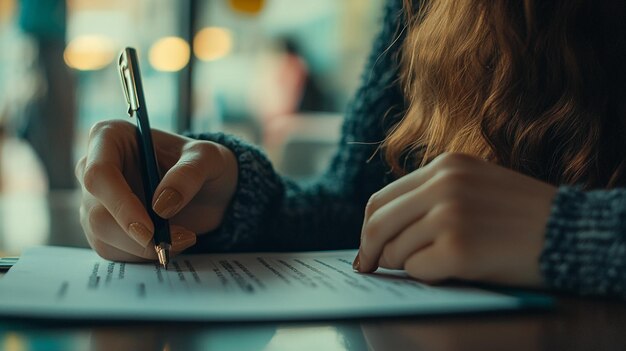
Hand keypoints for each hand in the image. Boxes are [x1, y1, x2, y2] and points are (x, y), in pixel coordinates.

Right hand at [76, 120, 237, 261]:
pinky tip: (169, 243)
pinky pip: (112, 251)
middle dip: (136, 235)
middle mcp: (93, 167)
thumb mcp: (209, 158)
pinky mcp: (102, 228)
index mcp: (110, 137)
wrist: (208, 190)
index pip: (98, 174)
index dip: (120, 204)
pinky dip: (142, 255)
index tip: (149, 228)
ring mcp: (94, 201)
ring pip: (102, 235)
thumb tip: (162, 205)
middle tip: (176, 241)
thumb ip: (189, 174)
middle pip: (96, 212)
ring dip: (143, 248)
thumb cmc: (203, 164)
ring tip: (183, 238)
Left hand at [356, 153, 556, 286]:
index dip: (368, 226)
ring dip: (405, 265)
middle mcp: (443, 185)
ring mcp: (450, 215)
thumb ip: (432, 195)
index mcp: (444, 166)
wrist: (569, 232)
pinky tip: (453, 270)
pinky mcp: (458, 248)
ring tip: (435, 263)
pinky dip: (427, 276)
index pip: (382, 198)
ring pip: (395, 250)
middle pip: (377, 222)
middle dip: (370, 250)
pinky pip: (417, 270)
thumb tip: (385, 227)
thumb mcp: (475, 184)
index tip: (367, 247)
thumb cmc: (521, 215)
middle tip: (370, 267)